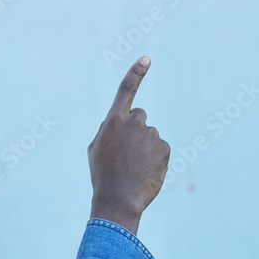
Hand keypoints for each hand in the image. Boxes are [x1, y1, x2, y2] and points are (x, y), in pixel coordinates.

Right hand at [87, 56, 169, 234]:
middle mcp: (133, 123)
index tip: (146, 59)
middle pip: (140, 117)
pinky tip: (145, 172)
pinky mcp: (164, 147)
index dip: (136, 72)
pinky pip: (161, 149)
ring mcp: (150, 134)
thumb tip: (117, 123)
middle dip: (136, 130)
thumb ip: (107, 131)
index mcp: (113, 121)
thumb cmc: (103, 176)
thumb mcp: (95, 150)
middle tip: (128, 153)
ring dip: (145, 148)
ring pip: (150, 136)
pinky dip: (155, 159)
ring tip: (134, 168)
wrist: (118, 200)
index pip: (126, 90)